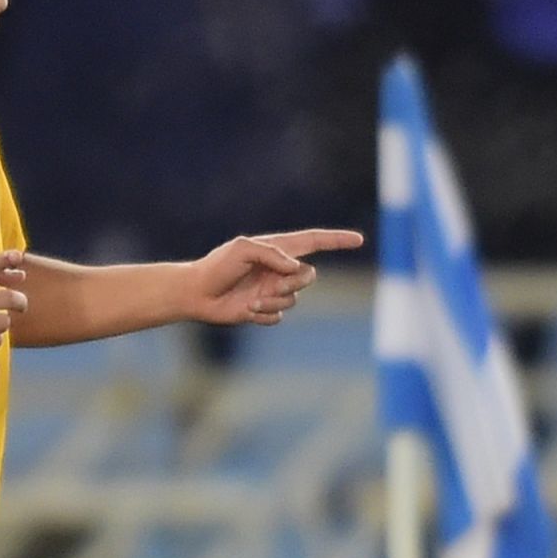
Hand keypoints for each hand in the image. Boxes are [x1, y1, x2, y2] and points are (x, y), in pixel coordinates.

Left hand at [188, 229, 363, 325]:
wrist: (197, 294)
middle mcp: (279, 270)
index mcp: (277, 250)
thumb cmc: (217, 266)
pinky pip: (279, 317)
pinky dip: (264, 315)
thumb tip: (295, 268)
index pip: (314, 242)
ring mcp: (273, 291)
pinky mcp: (265, 310)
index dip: (337, 241)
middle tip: (270, 285)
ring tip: (250, 300)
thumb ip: (272, 254)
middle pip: (309, 277)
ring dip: (273, 301)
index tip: (359, 240)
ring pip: (294, 299)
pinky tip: (245, 310)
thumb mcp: (243, 249)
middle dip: (293, 283)